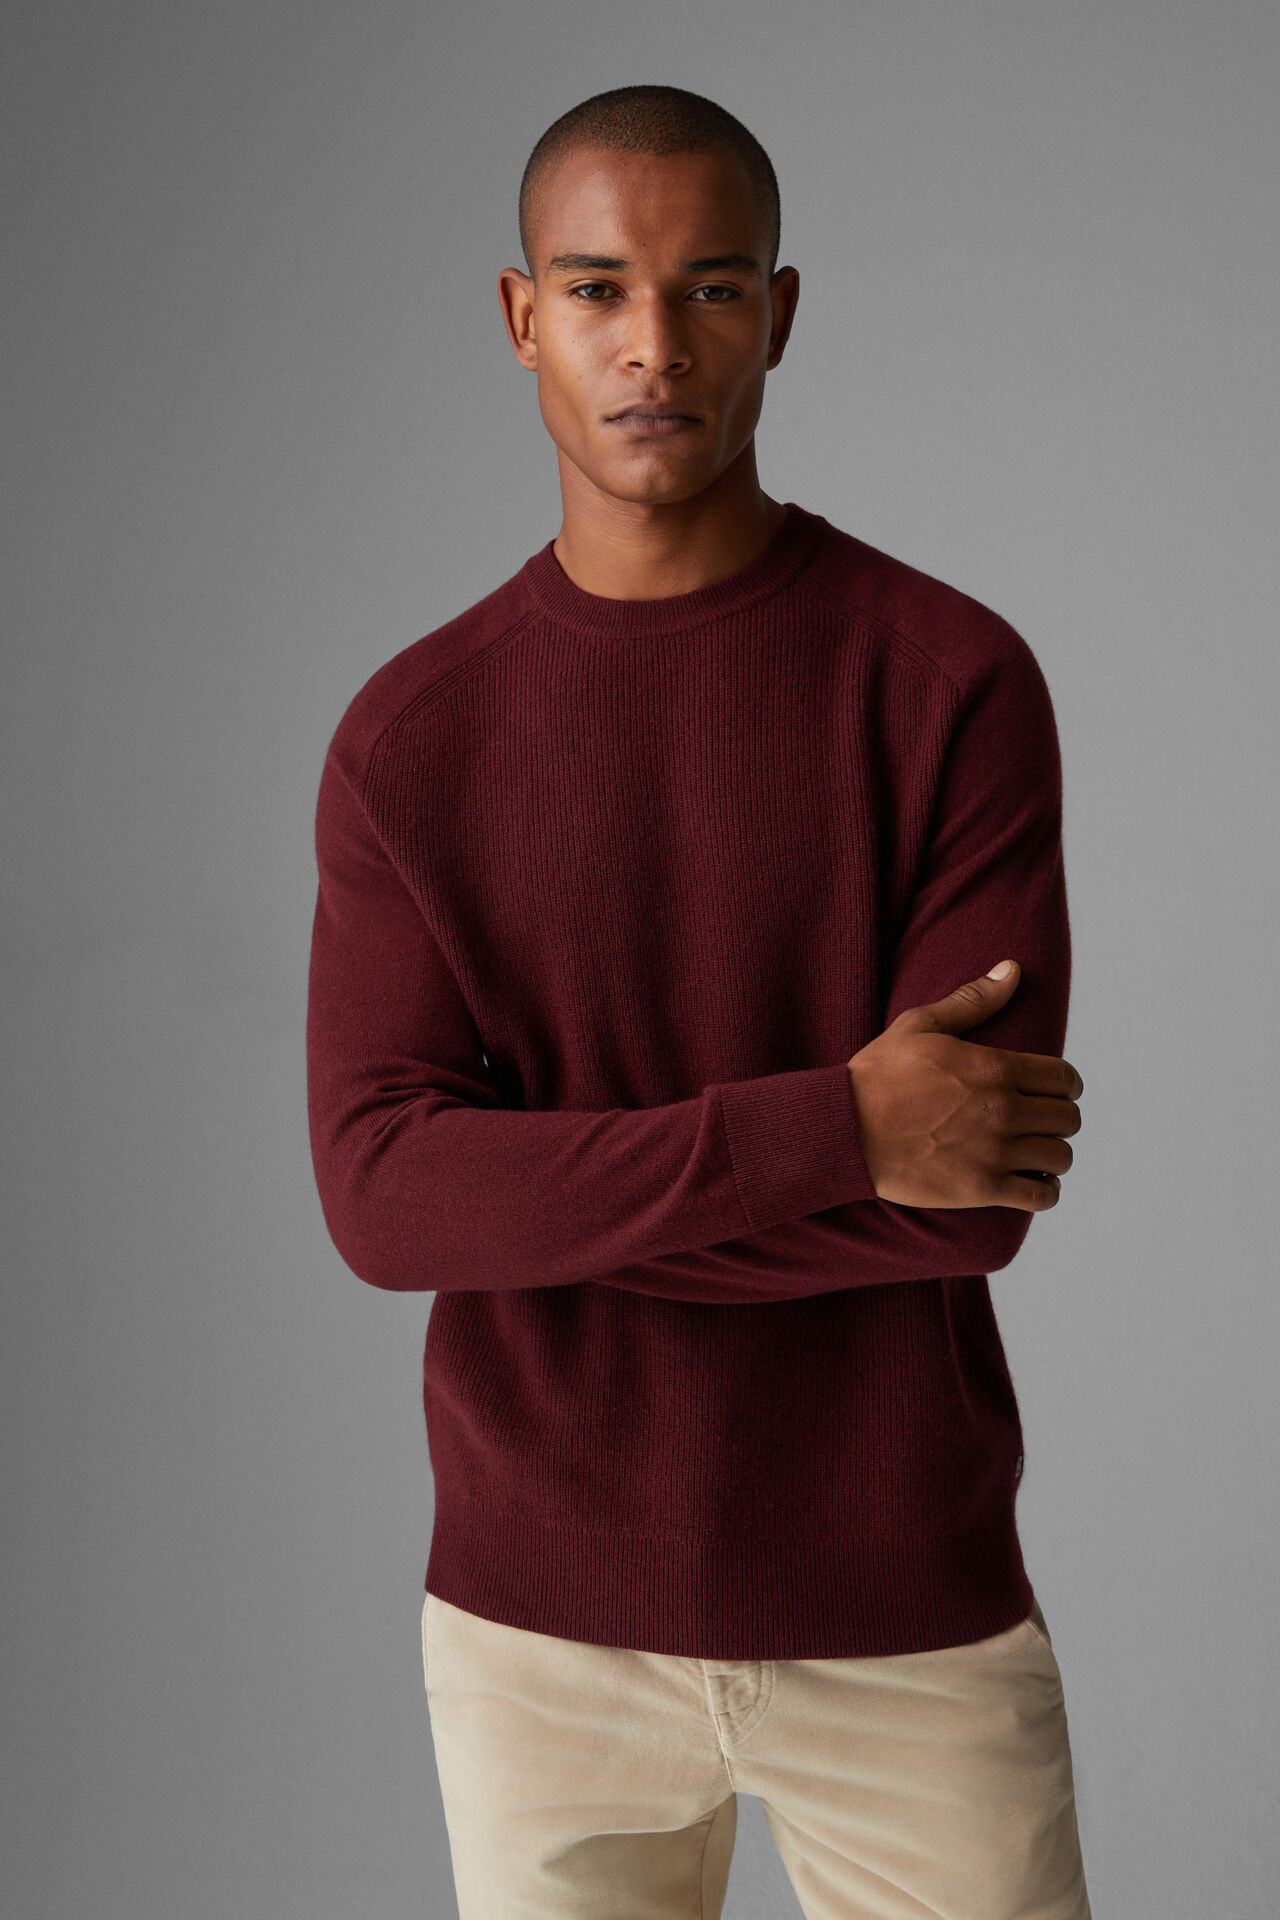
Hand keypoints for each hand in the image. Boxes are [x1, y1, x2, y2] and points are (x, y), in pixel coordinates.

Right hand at [846, 960, 1082, 1211]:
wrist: (844, 1129)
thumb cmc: (878, 1074)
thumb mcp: (920, 1025)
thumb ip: (973, 999)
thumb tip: (1013, 969)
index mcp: (996, 1068)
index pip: (1064, 1079)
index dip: (1067, 1085)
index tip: (1057, 1092)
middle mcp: (1003, 1110)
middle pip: (1067, 1119)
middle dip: (1059, 1119)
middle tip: (1041, 1122)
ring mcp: (994, 1152)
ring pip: (1060, 1157)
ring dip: (1053, 1155)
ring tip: (1036, 1152)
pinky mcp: (982, 1188)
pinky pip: (1041, 1195)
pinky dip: (1045, 1190)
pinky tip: (1033, 1182)